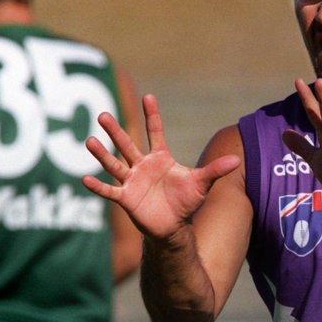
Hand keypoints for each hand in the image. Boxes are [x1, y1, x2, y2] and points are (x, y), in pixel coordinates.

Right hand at [83, 94, 239, 240]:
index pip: (155, 132)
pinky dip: (98, 186)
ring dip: (102, 154)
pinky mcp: (126, 198)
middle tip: (102, 114)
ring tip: (90, 141)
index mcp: (160, 158)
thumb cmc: (186, 201)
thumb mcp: (201, 184)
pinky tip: (85, 179)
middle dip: (116, 131)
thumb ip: (215, 170)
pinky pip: (109, 191)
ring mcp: (132, 181)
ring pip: (114, 164)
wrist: (173, 225)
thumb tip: (237, 159)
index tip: (148, 96)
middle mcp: (143, 166)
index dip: (151, 115)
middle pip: (127, 144)